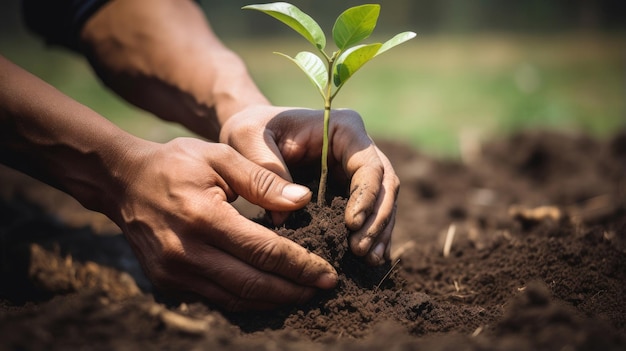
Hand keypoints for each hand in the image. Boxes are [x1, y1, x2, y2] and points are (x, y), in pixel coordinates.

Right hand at [110, 137, 336, 310]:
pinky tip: (268, 292)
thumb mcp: (220, 157)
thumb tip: (302, 200)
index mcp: (204, 217)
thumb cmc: (176, 163)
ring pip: (235, 298)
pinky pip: (216, 298)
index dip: (300, 265)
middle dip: (293, 290)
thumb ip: (262, 180)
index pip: (264, 251)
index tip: (328, 273)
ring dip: (272, 300)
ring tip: (302, 293)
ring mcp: (174, 272)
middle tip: (323, 288)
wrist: (122, 182)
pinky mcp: (167, 282)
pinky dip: (246, 299)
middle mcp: (187, 252)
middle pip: (253, 283)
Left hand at [220, 105, 398, 265]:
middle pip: (385, 184)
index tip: (351, 225)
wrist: (249, 135)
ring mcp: (356, 169)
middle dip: (377, 219)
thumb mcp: (247, 139)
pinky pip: (371, 213)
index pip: (368, 164)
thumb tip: (287, 215)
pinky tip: (368, 261)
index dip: (367, 195)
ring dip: (379, 232)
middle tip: (360, 251)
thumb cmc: (249, 130)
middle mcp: (357, 147)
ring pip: (384, 201)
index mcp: (343, 128)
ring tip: (369, 261)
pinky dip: (372, 235)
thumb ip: (266, 172)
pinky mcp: (349, 190)